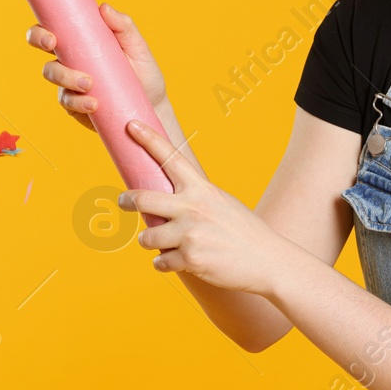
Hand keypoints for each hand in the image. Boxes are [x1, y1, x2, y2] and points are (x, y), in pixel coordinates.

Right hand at [25, 2, 169, 131]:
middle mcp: (70, 59)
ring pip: (52, 74)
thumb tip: (104, 7)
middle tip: (53, 45)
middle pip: (42, 45)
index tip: (51, 36)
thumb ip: (123, 26)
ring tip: (89, 84)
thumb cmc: (143, 72)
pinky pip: (67, 101)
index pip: (52, 29)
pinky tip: (94, 103)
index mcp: (81, 41)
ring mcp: (69, 82)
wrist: (152, 105)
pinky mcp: (75, 104)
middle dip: (40, 44)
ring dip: (65, 77)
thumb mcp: (137, 47)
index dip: (41, 31)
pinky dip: (78, 102)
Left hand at [118, 119, 285, 294]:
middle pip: (143, 198)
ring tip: (163, 244)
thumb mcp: (221, 203)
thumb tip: (166, 203)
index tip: (131, 125)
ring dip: (150, 241)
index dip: (148, 140)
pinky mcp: (190, 259)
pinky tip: (181, 262)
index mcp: (202, 189)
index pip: (170, 158)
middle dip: (126, 200)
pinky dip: (166, 264)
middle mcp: (193, 208)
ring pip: (147, 237)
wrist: (267, 260)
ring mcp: (190, 234)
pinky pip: (160, 262)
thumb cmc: (244, 231)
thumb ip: (194, 199)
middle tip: (122, 201)